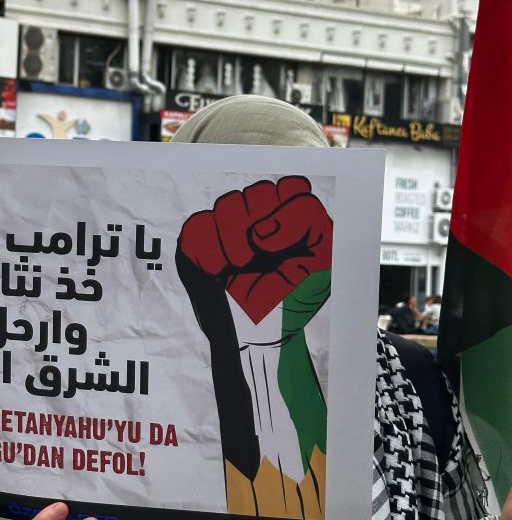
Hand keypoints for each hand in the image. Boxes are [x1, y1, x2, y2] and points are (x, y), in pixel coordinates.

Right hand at [178, 176, 332, 323]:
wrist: (271, 332)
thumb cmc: (298, 294)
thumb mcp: (322, 258)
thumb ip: (302, 225)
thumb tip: (258, 234)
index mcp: (290, 211)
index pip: (288, 187)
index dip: (289, 214)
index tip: (297, 245)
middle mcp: (258, 214)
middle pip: (253, 193)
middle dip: (262, 228)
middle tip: (265, 259)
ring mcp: (227, 228)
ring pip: (224, 207)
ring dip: (235, 242)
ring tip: (243, 267)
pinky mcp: (200, 247)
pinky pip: (196, 229)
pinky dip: (209, 252)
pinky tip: (220, 271)